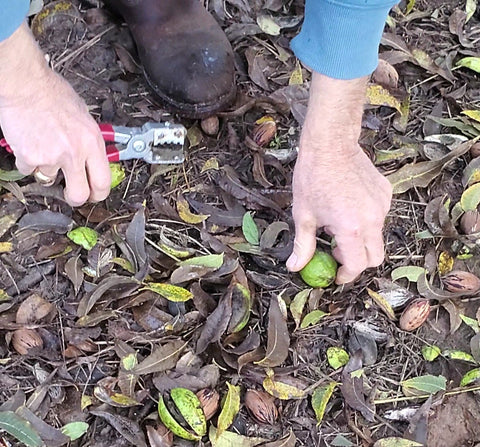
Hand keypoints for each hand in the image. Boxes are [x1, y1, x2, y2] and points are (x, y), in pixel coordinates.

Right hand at [0, 24, 110, 205]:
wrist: (25, 83)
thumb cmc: (52, 93)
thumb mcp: (84, 117)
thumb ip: (88, 141)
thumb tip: (92, 158)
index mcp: (92, 142)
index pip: (103, 182)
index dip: (99, 194)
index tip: (94, 195)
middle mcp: (75, 153)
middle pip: (79, 194)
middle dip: (75, 198)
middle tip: (71, 194)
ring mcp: (52, 157)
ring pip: (48, 179)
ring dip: (45, 168)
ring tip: (42, 146)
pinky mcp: (29, 157)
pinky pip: (28, 169)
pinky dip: (27, 160)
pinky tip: (29, 141)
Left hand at [286, 72, 391, 283]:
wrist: (330, 144)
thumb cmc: (312, 177)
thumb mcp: (303, 215)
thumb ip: (303, 245)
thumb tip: (295, 267)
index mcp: (352, 228)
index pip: (357, 265)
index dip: (346, 275)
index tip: (336, 276)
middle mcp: (373, 219)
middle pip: (376, 257)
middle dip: (358, 261)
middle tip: (336, 252)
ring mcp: (383, 205)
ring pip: (377, 236)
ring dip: (360, 238)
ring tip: (337, 221)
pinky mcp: (387, 193)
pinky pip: (379, 216)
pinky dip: (366, 220)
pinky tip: (348, 205)